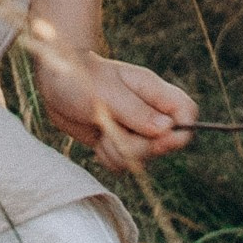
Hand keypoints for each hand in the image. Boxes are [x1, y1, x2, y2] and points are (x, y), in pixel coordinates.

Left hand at [31, 39, 196, 170]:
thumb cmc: (81, 77)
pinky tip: (97, 139)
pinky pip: (124, 164)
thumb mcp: (107, 94)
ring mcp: (134, 128)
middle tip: (114, 129)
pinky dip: (108, 157)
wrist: (55, 82)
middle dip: (139, 147)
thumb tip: (168, 129)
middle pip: (165, 144)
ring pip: (143, 158)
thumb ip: (137, 112)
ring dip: (119, 152)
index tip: (159, 139)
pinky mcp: (119, 142)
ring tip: (102, 129)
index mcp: (153, 92)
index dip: (181, 131)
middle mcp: (149, 112)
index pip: (187, 113)